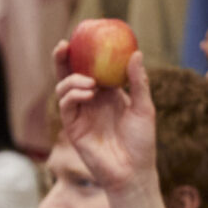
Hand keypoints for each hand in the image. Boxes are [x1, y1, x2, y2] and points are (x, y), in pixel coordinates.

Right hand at [50, 44, 157, 197]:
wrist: (133, 172)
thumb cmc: (142, 142)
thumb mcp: (144, 108)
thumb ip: (138, 82)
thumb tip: (136, 53)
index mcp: (107, 92)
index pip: (91, 67)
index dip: (84, 52)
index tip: (83, 35)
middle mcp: (90, 100)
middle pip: (70, 74)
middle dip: (63, 59)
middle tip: (64, 44)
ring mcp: (80, 113)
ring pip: (64, 88)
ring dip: (72, 80)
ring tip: (90, 83)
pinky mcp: (73, 128)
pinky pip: (66, 106)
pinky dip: (73, 95)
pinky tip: (87, 94)